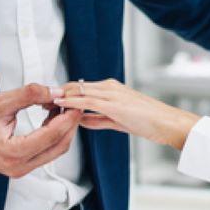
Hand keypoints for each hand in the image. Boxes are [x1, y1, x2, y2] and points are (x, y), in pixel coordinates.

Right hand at [0, 84, 81, 178]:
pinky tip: (50, 116)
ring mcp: (18, 169)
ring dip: (62, 128)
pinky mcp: (19, 165)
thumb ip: (29, 95)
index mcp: (10, 153)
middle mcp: (16, 166)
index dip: (67, 117)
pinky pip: (45, 151)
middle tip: (71, 102)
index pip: (51, 135)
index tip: (75, 102)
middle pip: (58, 146)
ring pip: (54, 150)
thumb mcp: (0, 101)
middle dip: (68, 123)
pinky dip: (52, 134)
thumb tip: (53, 91)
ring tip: (60, 106)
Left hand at [53, 79, 199, 150]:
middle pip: (75, 85)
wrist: (168, 123)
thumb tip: (80, 120)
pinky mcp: (113, 104)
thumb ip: (98, 119)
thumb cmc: (149, 122)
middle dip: (57, 93)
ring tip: (44, 103)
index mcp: (111, 89)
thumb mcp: (118, 120)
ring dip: (60, 97)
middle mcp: (109, 87)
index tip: (48, 100)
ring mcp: (111, 94)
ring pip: (78, 90)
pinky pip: (86, 101)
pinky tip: (60, 105)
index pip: (80, 87)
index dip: (63, 93)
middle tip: (41, 101)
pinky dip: (71, 102)